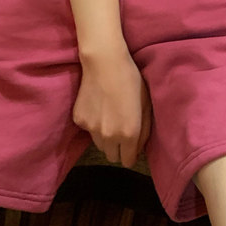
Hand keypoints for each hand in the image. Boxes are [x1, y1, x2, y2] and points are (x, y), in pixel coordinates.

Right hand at [72, 49, 151, 166]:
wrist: (104, 63)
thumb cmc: (131, 81)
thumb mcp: (147, 106)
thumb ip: (144, 131)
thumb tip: (138, 148)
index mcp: (128, 134)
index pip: (127, 161)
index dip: (130, 156)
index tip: (130, 149)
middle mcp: (109, 136)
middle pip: (111, 156)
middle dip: (117, 149)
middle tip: (120, 132)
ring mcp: (91, 129)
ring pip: (99, 144)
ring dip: (105, 138)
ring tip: (109, 117)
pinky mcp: (79, 120)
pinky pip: (88, 130)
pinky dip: (93, 124)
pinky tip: (97, 106)